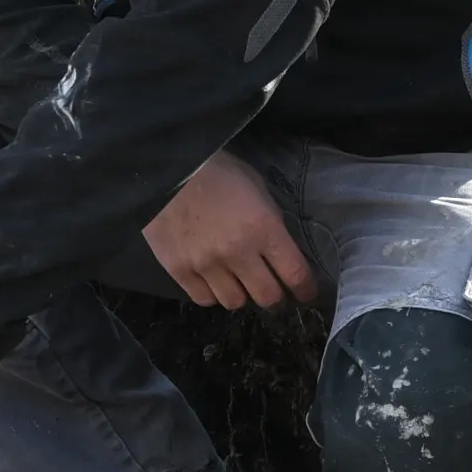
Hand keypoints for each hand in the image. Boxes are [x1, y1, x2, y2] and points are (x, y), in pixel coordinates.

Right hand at [144, 150, 316, 310]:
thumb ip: (270, 220)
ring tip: (238, 283)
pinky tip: (212, 280)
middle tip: (272, 290)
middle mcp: (238, 252)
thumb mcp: (255, 187)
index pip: (295, 273)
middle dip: (276, 297)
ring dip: (241, 294)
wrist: (165, 169)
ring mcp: (206, 264)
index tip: (306, 293)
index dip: (305, 290)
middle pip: (267, 297)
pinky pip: (204, 299)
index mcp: (263, 227)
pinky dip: (212, 293)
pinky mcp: (179, 270)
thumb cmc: (215, 171)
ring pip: (235, 302)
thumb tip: (279, 248)